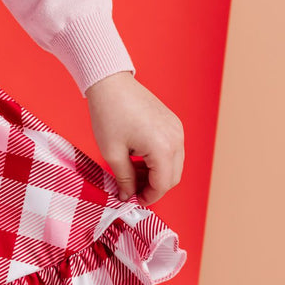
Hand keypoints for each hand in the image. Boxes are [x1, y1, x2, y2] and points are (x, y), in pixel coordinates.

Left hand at [84, 71, 184, 206]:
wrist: (110, 83)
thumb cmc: (108, 113)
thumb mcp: (112, 153)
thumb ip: (123, 178)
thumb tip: (127, 195)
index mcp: (162, 147)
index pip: (162, 184)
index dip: (148, 197)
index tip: (133, 201)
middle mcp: (176, 139)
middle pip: (172, 177)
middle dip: (153, 187)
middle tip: (131, 190)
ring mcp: (176, 129)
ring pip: (173, 164)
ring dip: (155, 174)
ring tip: (131, 173)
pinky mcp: (172, 123)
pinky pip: (171, 150)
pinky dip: (158, 160)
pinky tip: (137, 159)